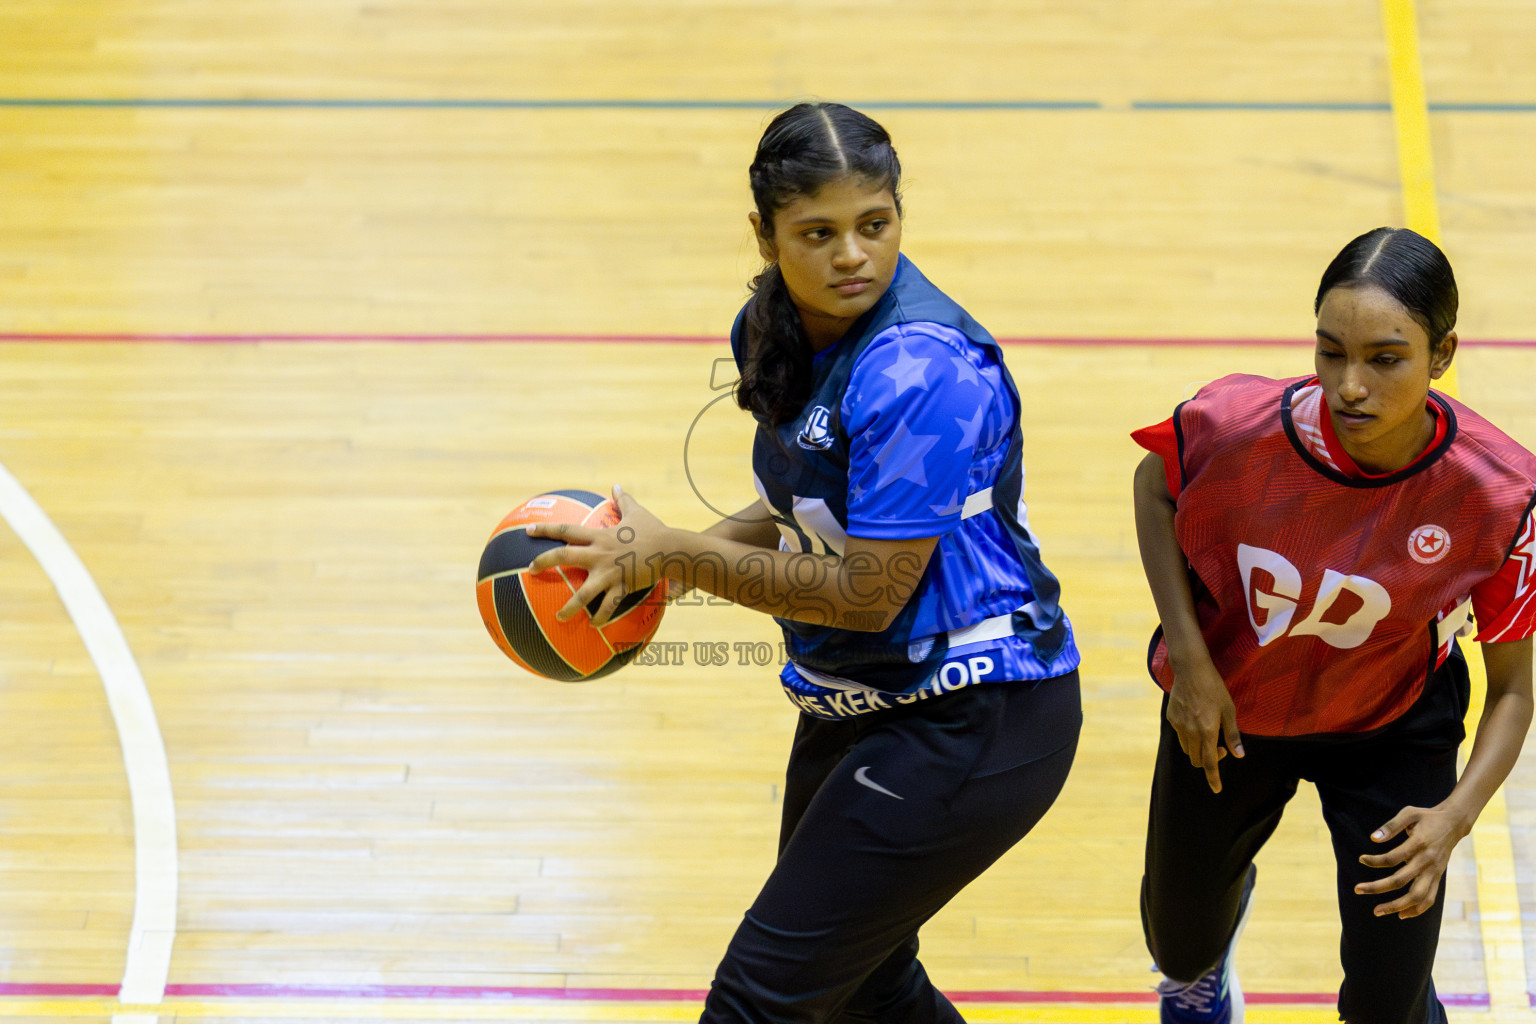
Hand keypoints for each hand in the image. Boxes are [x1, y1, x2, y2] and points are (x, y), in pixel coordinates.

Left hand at [525, 485, 670, 627]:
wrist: (671, 549)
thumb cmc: (654, 529)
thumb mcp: (637, 511)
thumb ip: (623, 500)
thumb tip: (616, 485)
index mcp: (600, 535)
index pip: (566, 530)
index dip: (545, 529)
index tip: (527, 530)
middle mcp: (599, 553)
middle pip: (564, 556)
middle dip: (544, 562)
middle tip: (530, 570)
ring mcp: (609, 572)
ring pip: (583, 592)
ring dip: (569, 606)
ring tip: (558, 617)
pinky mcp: (622, 586)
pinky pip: (608, 605)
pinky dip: (601, 616)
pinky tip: (594, 625)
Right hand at [1166, 656, 1243, 793]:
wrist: (1190, 670)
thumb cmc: (1214, 688)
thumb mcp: (1229, 710)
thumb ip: (1233, 734)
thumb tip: (1239, 755)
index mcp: (1207, 731)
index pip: (1210, 763)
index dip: (1213, 778)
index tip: (1216, 789)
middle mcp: (1191, 731)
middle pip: (1197, 759)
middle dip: (1208, 760)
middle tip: (1220, 746)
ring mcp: (1179, 725)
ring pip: (1187, 749)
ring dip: (1198, 749)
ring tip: (1207, 734)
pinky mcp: (1171, 718)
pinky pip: (1180, 735)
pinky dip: (1188, 736)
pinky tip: (1195, 720)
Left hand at [1355, 804, 1469, 918]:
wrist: (1454, 823)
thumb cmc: (1427, 817)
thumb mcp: (1409, 813)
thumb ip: (1391, 825)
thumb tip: (1373, 838)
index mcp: (1419, 844)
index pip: (1393, 858)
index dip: (1375, 861)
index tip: (1361, 859)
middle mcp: (1427, 861)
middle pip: (1401, 881)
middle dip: (1377, 887)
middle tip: (1357, 890)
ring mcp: (1434, 872)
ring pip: (1417, 896)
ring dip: (1397, 906)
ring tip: (1377, 911)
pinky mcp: (1438, 877)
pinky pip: (1430, 898)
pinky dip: (1417, 910)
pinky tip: (1401, 915)